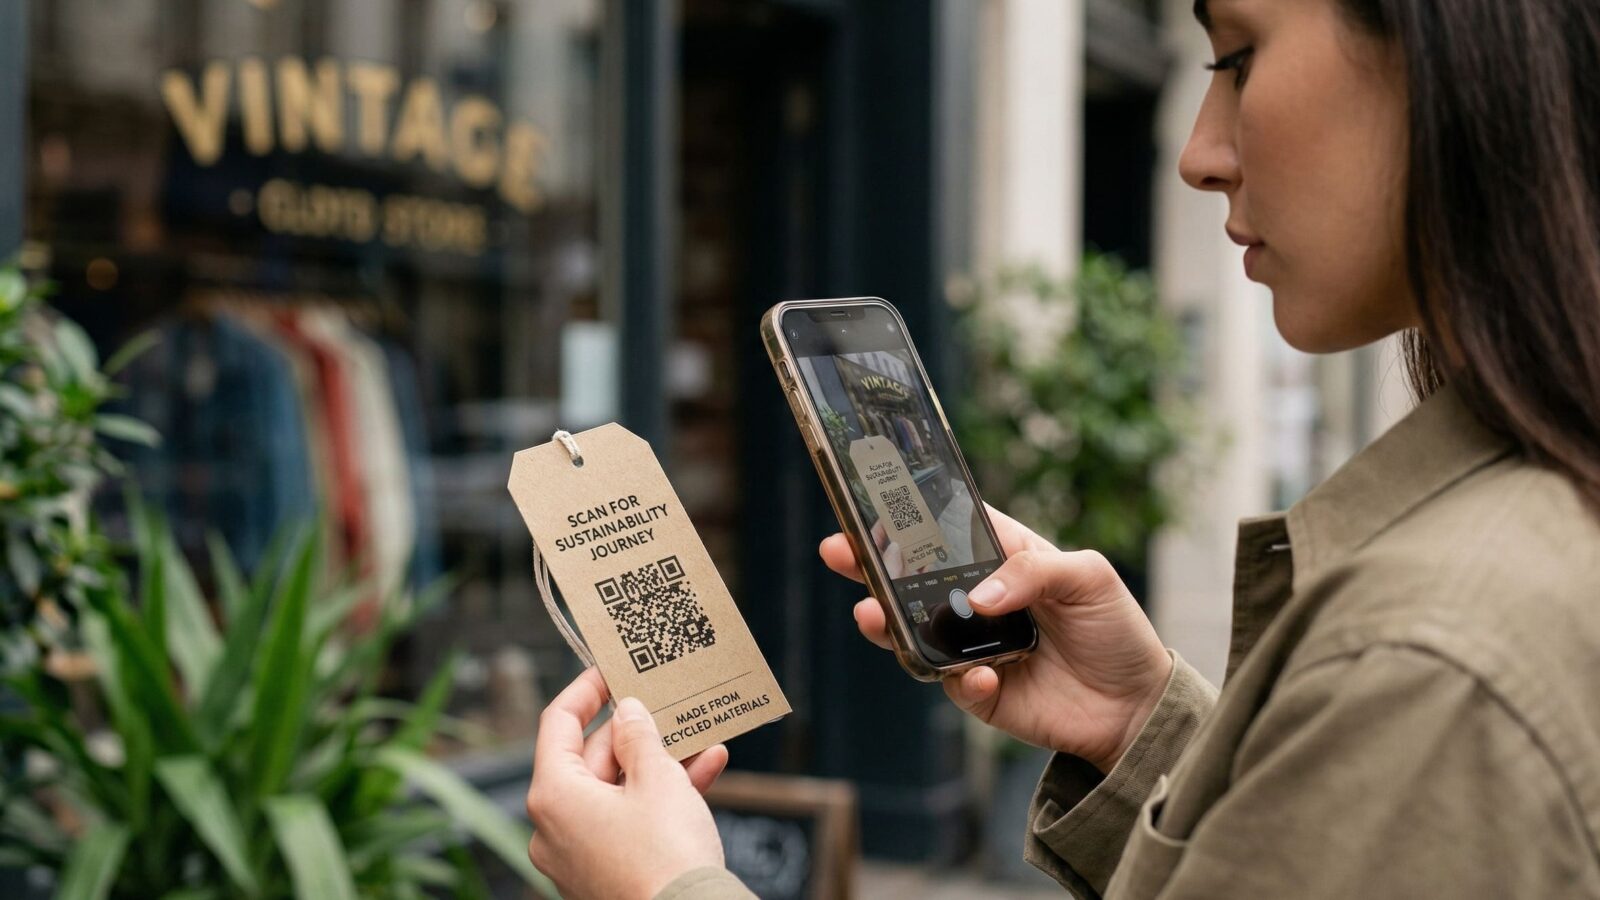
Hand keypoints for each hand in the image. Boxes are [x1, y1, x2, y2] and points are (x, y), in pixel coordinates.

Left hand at [526, 668, 729, 899]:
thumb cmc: (665, 854)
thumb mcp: (657, 778)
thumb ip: (638, 735)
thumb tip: (627, 713)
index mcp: (553, 795)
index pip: (557, 723)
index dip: (585, 690)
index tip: (609, 668)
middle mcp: (555, 827)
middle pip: (590, 758)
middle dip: (634, 730)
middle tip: (664, 701)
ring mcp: (579, 854)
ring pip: (616, 791)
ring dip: (658, 762)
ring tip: (696, 735)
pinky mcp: (606, 873)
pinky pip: (629, 821)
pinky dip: (661, 797)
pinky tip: (706, 771)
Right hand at [820, 505, 1170, 772]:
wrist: (1137, 707)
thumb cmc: (1116, 629)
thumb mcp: (1088, 577)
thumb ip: (1032, 571)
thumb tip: (978, 596)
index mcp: (1004, 559)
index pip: (947, 529)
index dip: (910, 516)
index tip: (873, 508)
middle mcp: (981, 601)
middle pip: (914, 579)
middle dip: (871, 565)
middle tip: (838, 552)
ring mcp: (974, 647)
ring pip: (914, 632)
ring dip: (888, 623)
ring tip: (870, 614)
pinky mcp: (980, 692)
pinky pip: (950, 683)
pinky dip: (958, 679)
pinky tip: (977, 676)